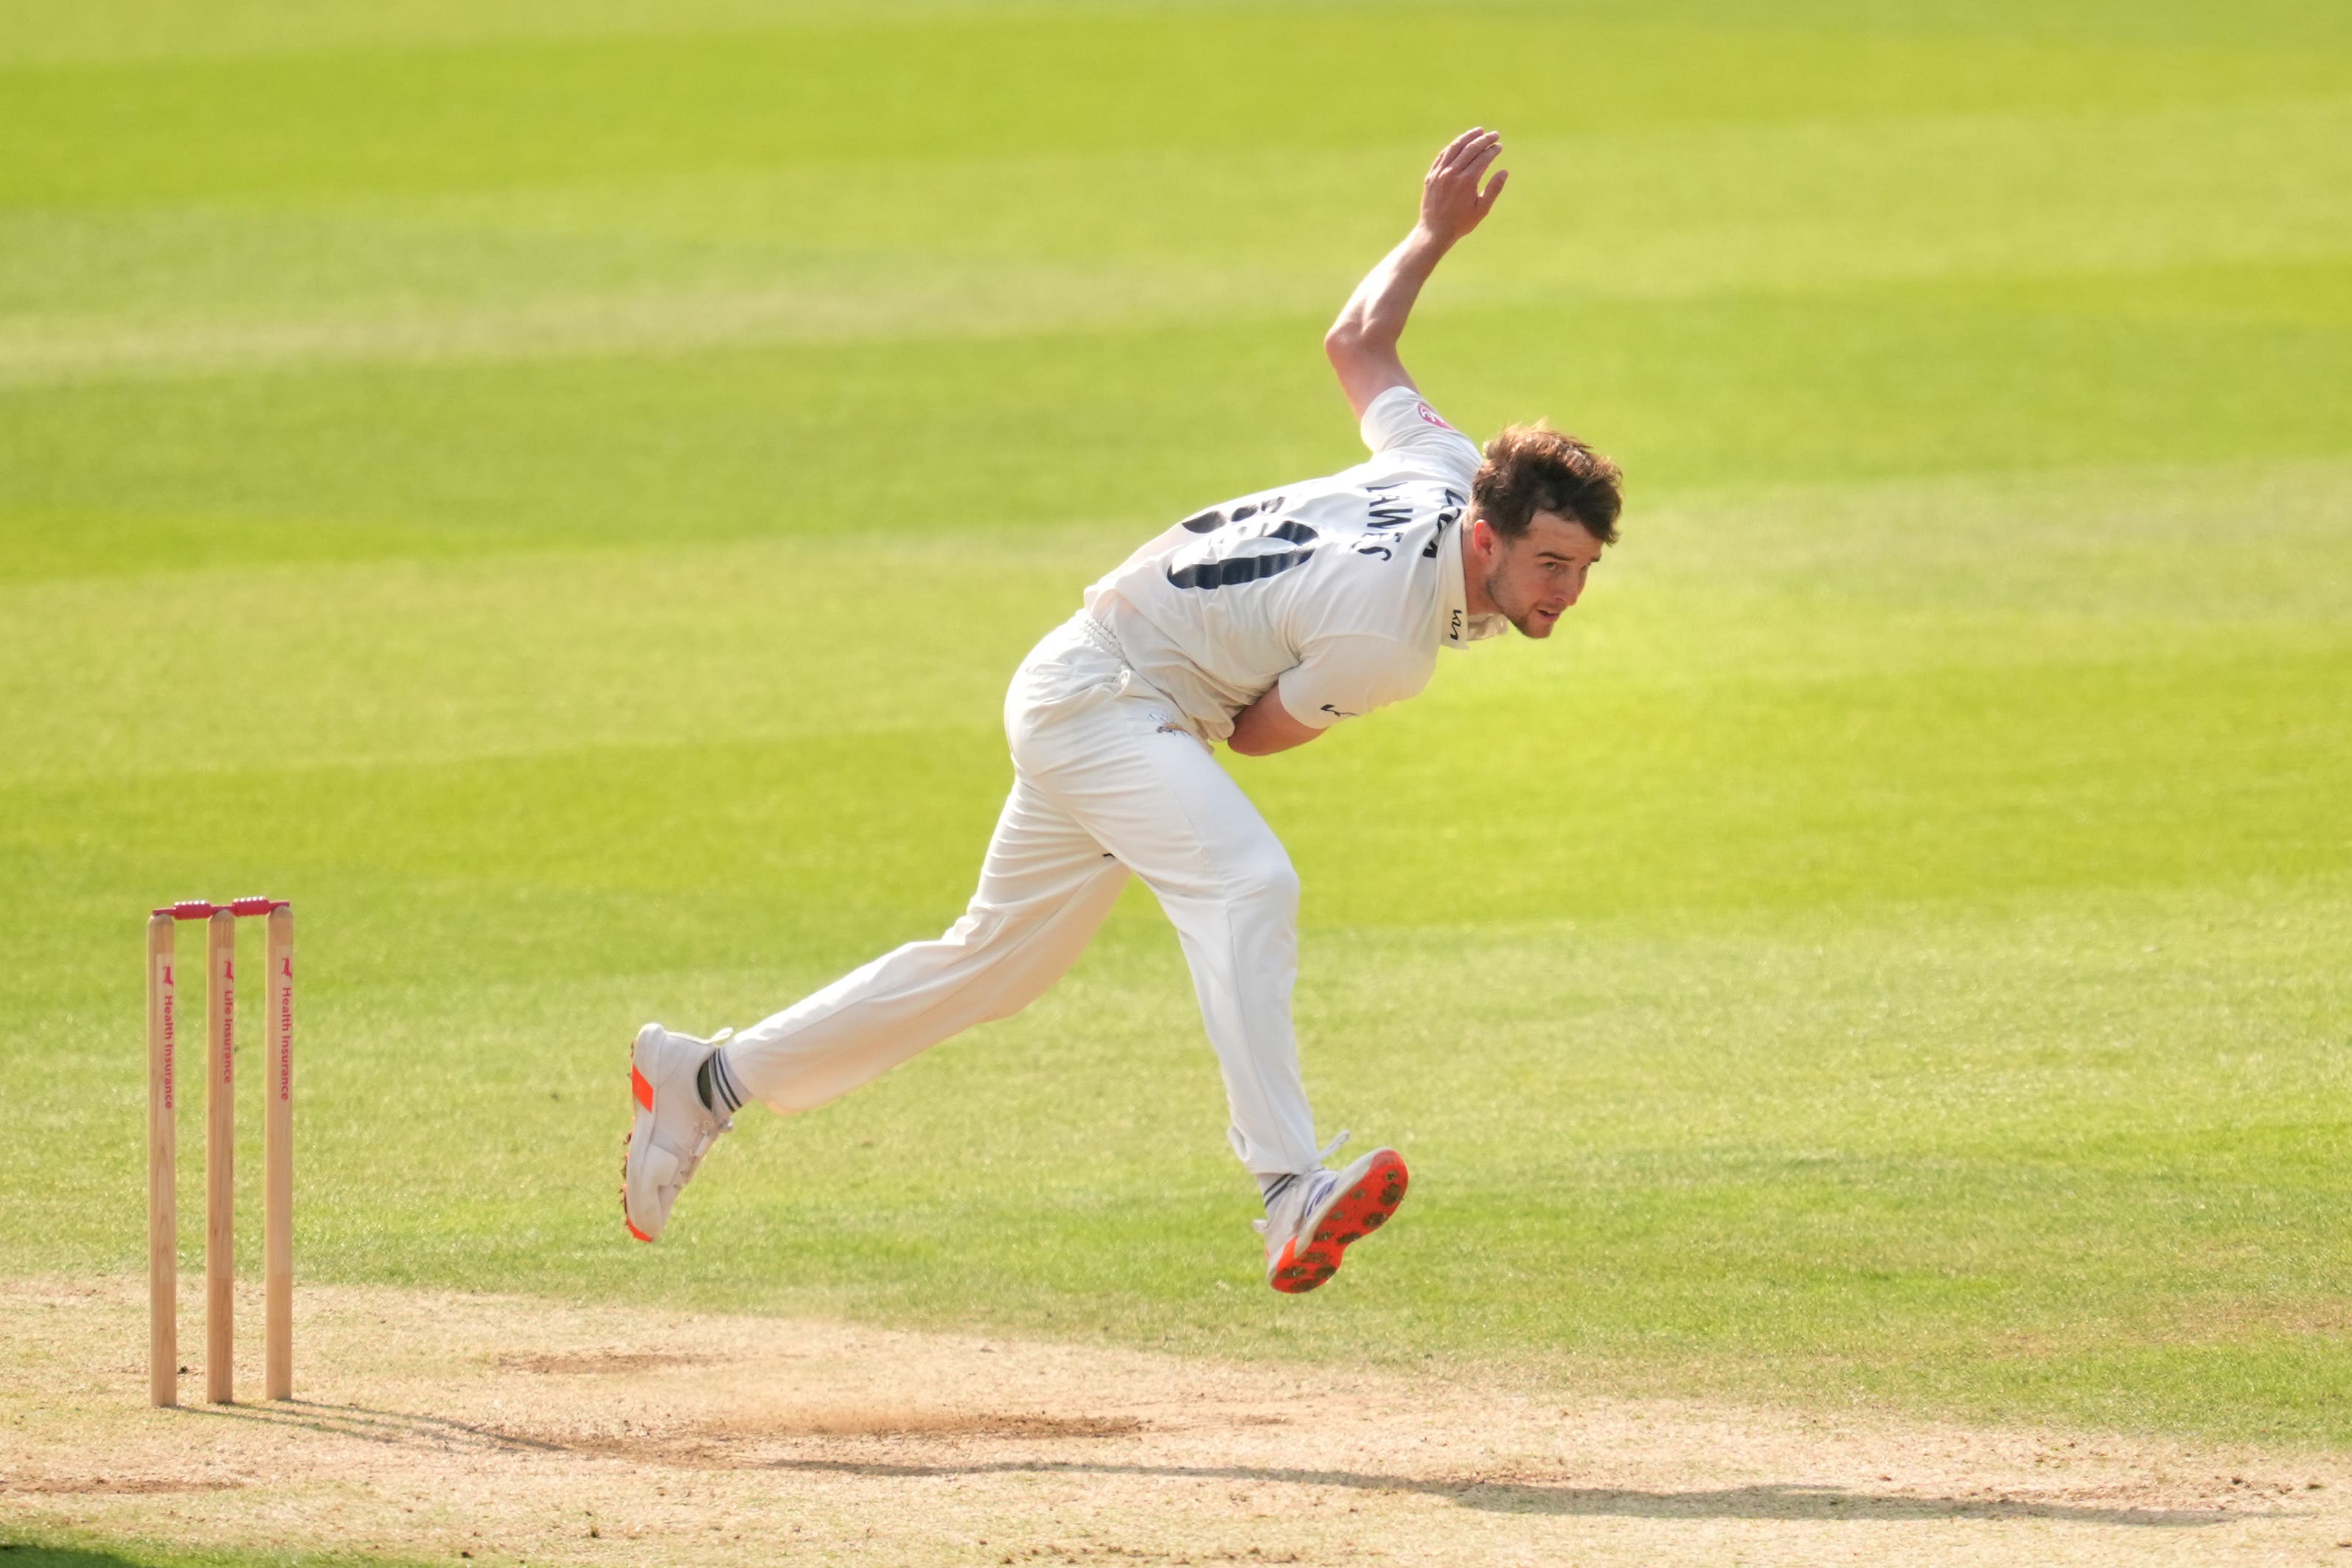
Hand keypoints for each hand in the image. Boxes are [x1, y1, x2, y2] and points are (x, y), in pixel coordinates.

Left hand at [1417, 127, 1507, 247]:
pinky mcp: (1431, 175)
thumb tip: (1504, 171)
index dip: (1493, 150)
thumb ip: (1493, 189)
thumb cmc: (1461, 223)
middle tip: (1494, 134)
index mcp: (1467, 181)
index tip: (1499, 146)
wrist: (1435, 231)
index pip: (1483, 158)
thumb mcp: (1481, 209)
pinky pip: (1443, 155)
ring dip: (1468, 137)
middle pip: (1470, 149)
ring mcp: (1440, 173)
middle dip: (1484, 139)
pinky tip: (1460, 143)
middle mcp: (1452, 173)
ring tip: (1478, 131)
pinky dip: (1453, 147)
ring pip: (1455, 148)